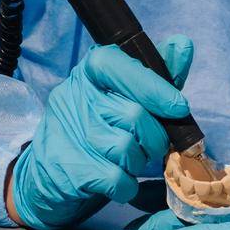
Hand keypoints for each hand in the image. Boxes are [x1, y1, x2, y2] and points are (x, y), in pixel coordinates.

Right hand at [9, 36, 193, 229]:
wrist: (46, 176)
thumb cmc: (96, 130)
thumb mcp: (122, 97)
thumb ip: (154, 75)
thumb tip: (183, 44)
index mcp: (89, 72)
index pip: (117, 65)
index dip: (152, 86)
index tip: (179, 107)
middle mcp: (74, 96)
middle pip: (133, 114)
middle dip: (155, 137)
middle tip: (152, 146)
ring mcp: (68, 133)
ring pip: (127, 149)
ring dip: (139, 163)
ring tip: (131, 162)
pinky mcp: (68, 168)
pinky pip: (116, 178)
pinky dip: (127, 186)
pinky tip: (120, 182)